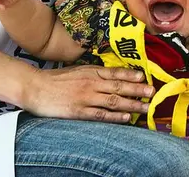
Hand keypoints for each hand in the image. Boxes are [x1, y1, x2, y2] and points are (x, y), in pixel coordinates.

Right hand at [24, 65, 154, 122]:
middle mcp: (91, 83)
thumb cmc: (55, 79)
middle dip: (137, 90)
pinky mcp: (79, 111)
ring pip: (114, 101)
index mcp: (90, 71)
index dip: (130, 75)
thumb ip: (93, 73)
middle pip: (118, 87)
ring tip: (146, 108)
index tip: (144, 77)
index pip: (114, 73)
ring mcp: (86, 97)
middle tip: (152, 92)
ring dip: (132, 104)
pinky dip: (115, 116)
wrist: (35, 87)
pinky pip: (101, 114)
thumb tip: (111, 76)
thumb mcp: (77, 70)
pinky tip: (126, 118)